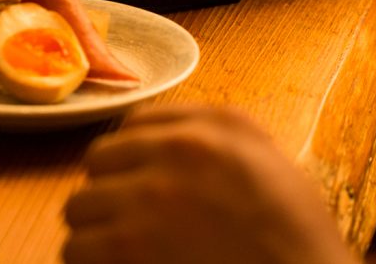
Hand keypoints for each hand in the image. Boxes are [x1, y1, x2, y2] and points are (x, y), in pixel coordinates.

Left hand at [62, 106, 357, 263]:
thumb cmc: (299, 244)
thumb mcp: (275, 169)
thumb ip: (220, 141)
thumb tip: (159, 141)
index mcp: (217, 127)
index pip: (137, 123)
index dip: (132, 158)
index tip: (138, 182)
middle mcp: (178, 150)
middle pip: (99, 161)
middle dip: (110, 193)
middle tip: (131, 224)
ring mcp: (148, 197)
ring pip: (80, 206)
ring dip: (97, 233)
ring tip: (126, 254)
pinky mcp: (126, 246)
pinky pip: (77, 249)